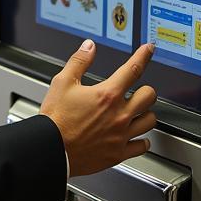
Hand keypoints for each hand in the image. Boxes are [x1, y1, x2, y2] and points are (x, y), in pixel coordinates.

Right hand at [40, 39, 156, 177]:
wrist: (51, 149)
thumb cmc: (56, 119)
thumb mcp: (63, 83)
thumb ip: (79, 61)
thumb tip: (89, 46)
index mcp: (107, 95)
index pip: (133, 69)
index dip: (144, 55)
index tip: (148, 49)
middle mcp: (119, 114)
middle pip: (149, 96)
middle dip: (145, 90)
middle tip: (138, 90)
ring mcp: (121, 135)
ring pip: (150, 121)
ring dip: (145, 114)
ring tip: (137, 113)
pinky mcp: (118, 153)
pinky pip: (142, 146)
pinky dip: (141, 140)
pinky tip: (136, 137)